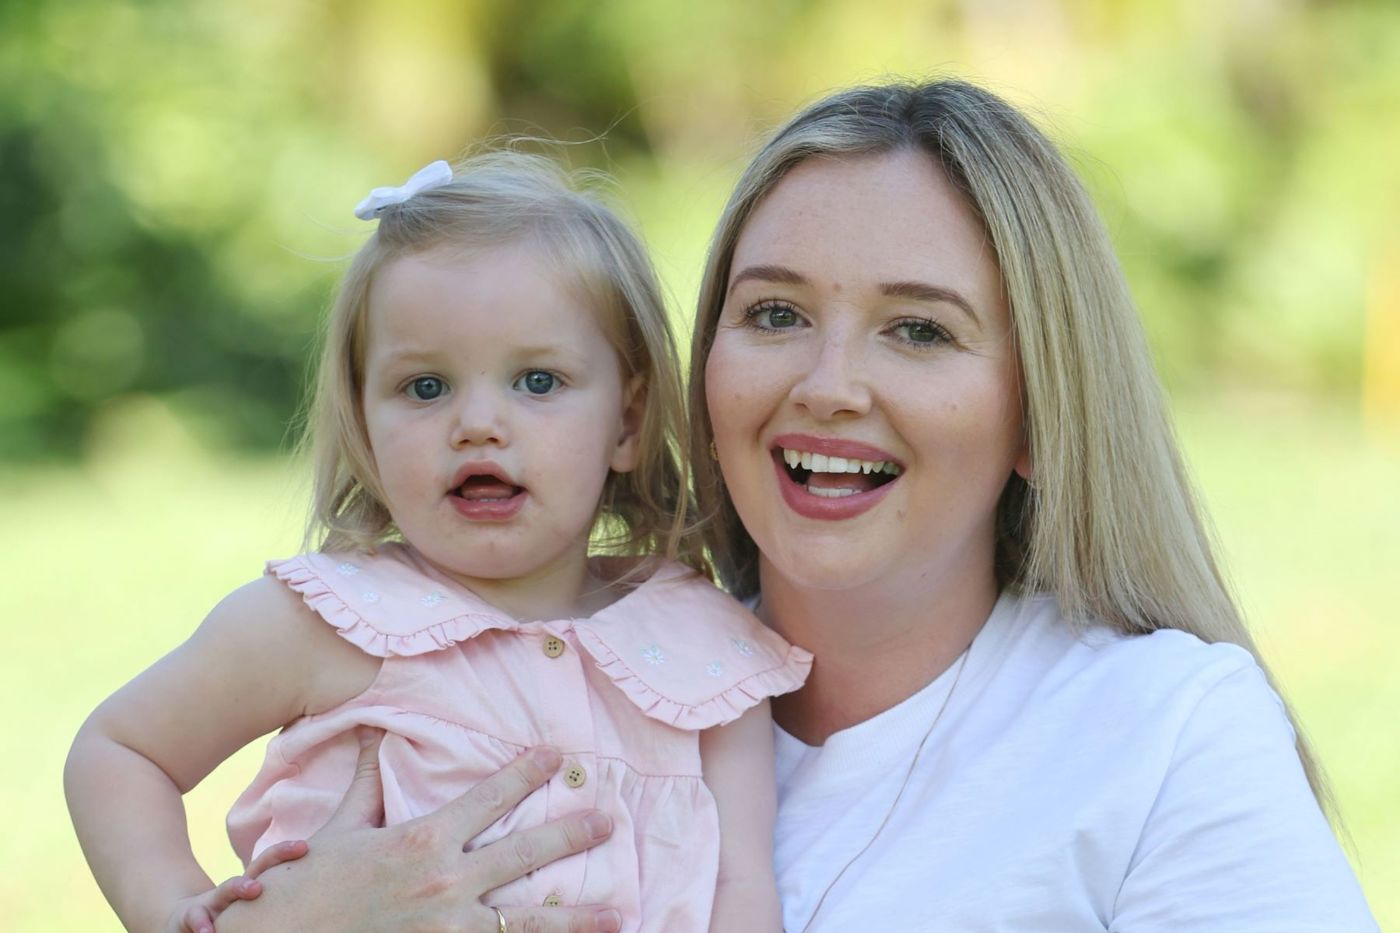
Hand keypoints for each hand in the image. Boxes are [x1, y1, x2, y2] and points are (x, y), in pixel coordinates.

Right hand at [163, 840, 308, 932]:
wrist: (182, 921)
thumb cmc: (225, 915)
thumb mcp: (249, 908)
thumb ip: (272, 902)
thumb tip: (310, 906)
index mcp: (249, 885)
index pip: (270, 863)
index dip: (285, 852)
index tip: (305, 846)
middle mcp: (232, 889)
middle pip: (255, 868)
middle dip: (274, 858)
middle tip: (301, 849)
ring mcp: (210, 902)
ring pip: (224, 890)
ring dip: (238, 886)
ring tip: (255, 888)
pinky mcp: (190, 917)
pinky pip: (196, 919)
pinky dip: (202, 926)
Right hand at [217, 728, 621, 932]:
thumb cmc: (303, 891)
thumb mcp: (336, 831)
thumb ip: (365, 782)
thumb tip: (372, 731)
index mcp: (423, 841)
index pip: (490, 797)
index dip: (528, 773)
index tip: (559, 757)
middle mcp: (447, 885)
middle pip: (527, 855)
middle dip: (573, 836)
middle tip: (609, 824)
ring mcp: (450, 931)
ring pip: (530, 923)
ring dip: (579, 917)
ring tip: (621, 915)